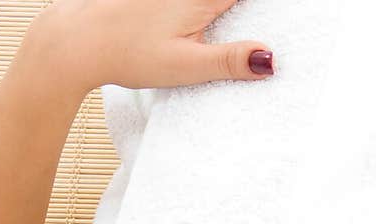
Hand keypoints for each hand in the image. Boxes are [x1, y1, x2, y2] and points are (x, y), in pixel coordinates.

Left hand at [32, 0, 275, 96]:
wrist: (77, 39)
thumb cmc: (129, 54)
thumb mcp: (185, 66)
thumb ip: (229, 60)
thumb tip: (271, 60)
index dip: (266, 7)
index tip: (298, 14)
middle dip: (238, 6)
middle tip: (251, 17)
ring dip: (220, 6)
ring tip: (226, 14)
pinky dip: (199, 7)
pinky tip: (202, 14)